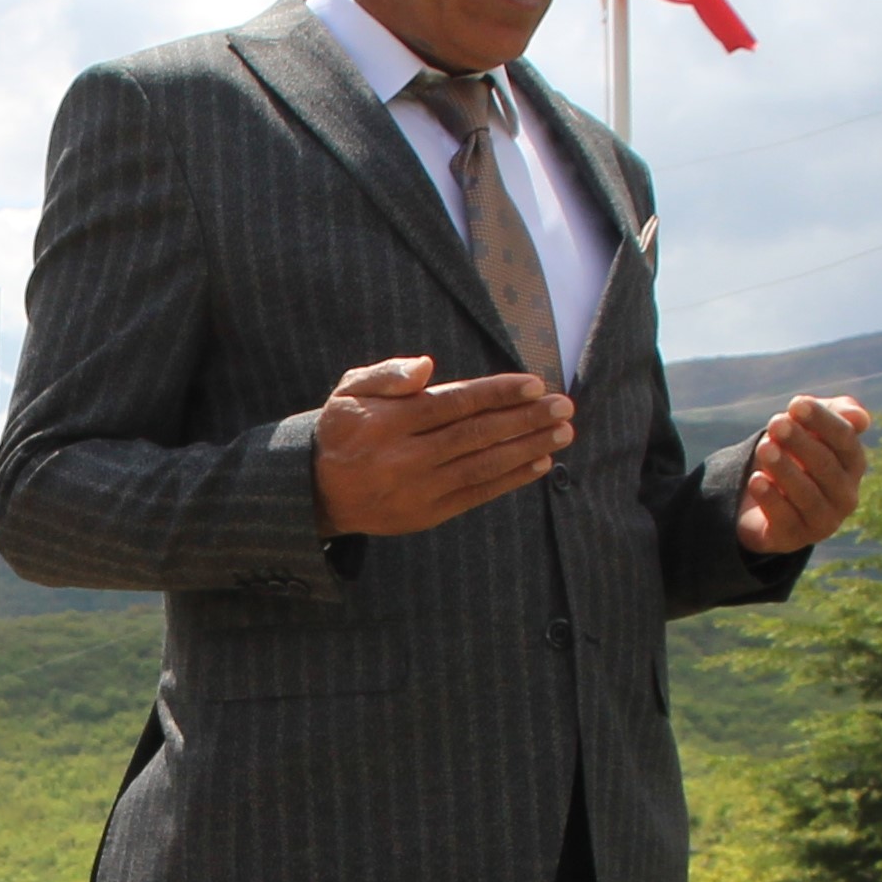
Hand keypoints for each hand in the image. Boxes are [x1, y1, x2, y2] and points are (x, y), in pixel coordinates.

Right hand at [312, 355, 573, 535]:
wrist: (318, 492)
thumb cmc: (344, 431)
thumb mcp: (349, 391)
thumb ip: (386, 374)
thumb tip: (426, 367)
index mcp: (387, 422)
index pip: (452, 403)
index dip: (496, 393)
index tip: (534, 384)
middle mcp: (404, 458)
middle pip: (475, 435)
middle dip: (524, 419)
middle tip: (563, 407)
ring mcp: (418, 490)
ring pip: (482, 466)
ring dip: (527, 448)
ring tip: (562, 433)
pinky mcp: (427, 514)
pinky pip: (477, 495)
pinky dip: (511, 479)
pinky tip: (540, 463)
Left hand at [736, 395, 871, 555]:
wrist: (765, 494)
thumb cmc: (797, 452)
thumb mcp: (814, 426)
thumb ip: (838, 413)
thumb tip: (860, 418)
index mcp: (854, 464)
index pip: (845, 439)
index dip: (822, 420)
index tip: (796, 404)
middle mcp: (845, 495)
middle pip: (825, 466)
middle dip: (800, 442)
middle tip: (775, 423)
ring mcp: (823, 521)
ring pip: (807, 495)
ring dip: (785, 469)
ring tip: (764, 447)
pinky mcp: (795, 538)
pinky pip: (785, 519)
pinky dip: (771, 499)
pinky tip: (757, 480)